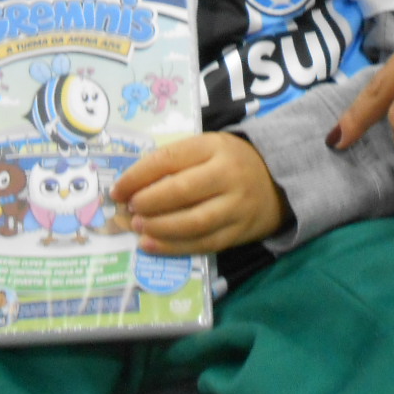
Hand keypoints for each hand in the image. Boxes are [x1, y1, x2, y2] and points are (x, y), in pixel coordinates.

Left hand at [109, 132, 289, 255]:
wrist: (276, 181)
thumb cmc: (228, 162)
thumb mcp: (206, 148)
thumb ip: (174, 162)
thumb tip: (130, 186)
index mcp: (214, 146)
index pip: (170, 158)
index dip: (138, 175)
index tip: (117, 189)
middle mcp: (228, 175)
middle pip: (182, 191)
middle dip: (149, 202)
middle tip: (128, 209)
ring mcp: (236, 206)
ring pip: (194, 221)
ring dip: (160, 227)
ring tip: (138, 228)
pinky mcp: (239, 232)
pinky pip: (204, 243)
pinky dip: (174, 247)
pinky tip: (151, 245)